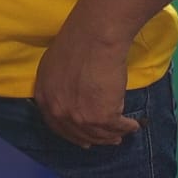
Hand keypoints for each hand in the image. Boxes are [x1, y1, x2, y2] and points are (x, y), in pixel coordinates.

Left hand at [33, 23, 138, 147]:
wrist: (94, 37)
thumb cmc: (76, 43)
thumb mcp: (53, 65)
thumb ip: (58, 86)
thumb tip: (68, 96)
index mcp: (44, 97)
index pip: (57, 125)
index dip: (73, 135)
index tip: (84, 139)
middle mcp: (58, 111)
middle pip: (79, 134)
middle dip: (95, 139)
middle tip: (108, 139)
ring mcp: (79, 116)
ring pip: (99, 133)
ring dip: (113, 135)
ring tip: (122, 133)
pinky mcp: (102, 117)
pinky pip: (118, 127)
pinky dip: (127, 127)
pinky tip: (133, 125)